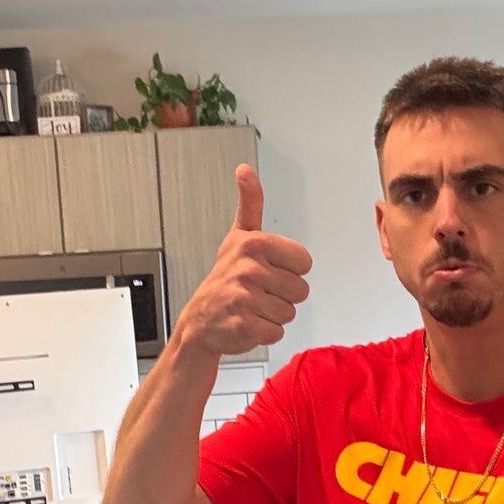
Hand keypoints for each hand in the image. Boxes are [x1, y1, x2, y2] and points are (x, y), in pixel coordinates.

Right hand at [176, 164, 313, 357]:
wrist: (200, 321)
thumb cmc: (224, 279)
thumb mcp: (238, 237)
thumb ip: (249, 203)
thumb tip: (245, 170)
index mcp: (253, 244)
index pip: (304, 262)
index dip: (289, 270)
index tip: (267, 270)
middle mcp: (248, 269)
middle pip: (300, 290)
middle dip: (282, 295)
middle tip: (258, 292)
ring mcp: (245, 299)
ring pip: (289, 312)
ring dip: (273, 314)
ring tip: (252, 307)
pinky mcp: (246, 326)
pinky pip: (277, 331)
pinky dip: (265, 332)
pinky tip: (248, 321)